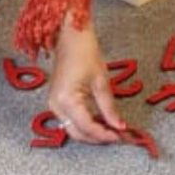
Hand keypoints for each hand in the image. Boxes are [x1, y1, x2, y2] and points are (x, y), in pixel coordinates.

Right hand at [48, 15, 125, 143]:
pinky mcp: (56, 100)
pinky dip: (84, 123)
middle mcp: (56, 106)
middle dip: (97, 137)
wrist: (70, 37)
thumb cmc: (85, 53)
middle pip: (77, 133)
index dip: (104, 135)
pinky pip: (70, 119)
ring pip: (73, 128)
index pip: (87, 127)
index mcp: (67, 100)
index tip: (120, 136)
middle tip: (117, 136)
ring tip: (110, 129)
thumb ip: (109, 108)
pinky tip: (99, 120)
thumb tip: (119, 127)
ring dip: (91, 132)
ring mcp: (54, 104)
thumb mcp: (101, 82)